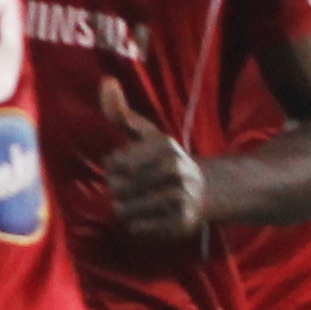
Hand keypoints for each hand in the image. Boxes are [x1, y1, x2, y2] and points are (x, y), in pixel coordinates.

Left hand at [98, 101, 209, 244]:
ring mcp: (179, 199)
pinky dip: (136, 224)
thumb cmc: (163, 161)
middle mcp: (175, 172)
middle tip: (134, 186)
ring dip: (125, 207)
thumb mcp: (145, 135)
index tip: (126, 166)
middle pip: (118, 188)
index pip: (115, 164)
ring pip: (125, 210)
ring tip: (140, 200)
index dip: (114, 167)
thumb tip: (106, 81)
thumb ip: (121, 113)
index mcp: (164, 148)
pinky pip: (137, 228)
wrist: (204, 191)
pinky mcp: (179, 224)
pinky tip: (149, 215)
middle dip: (118, 188)